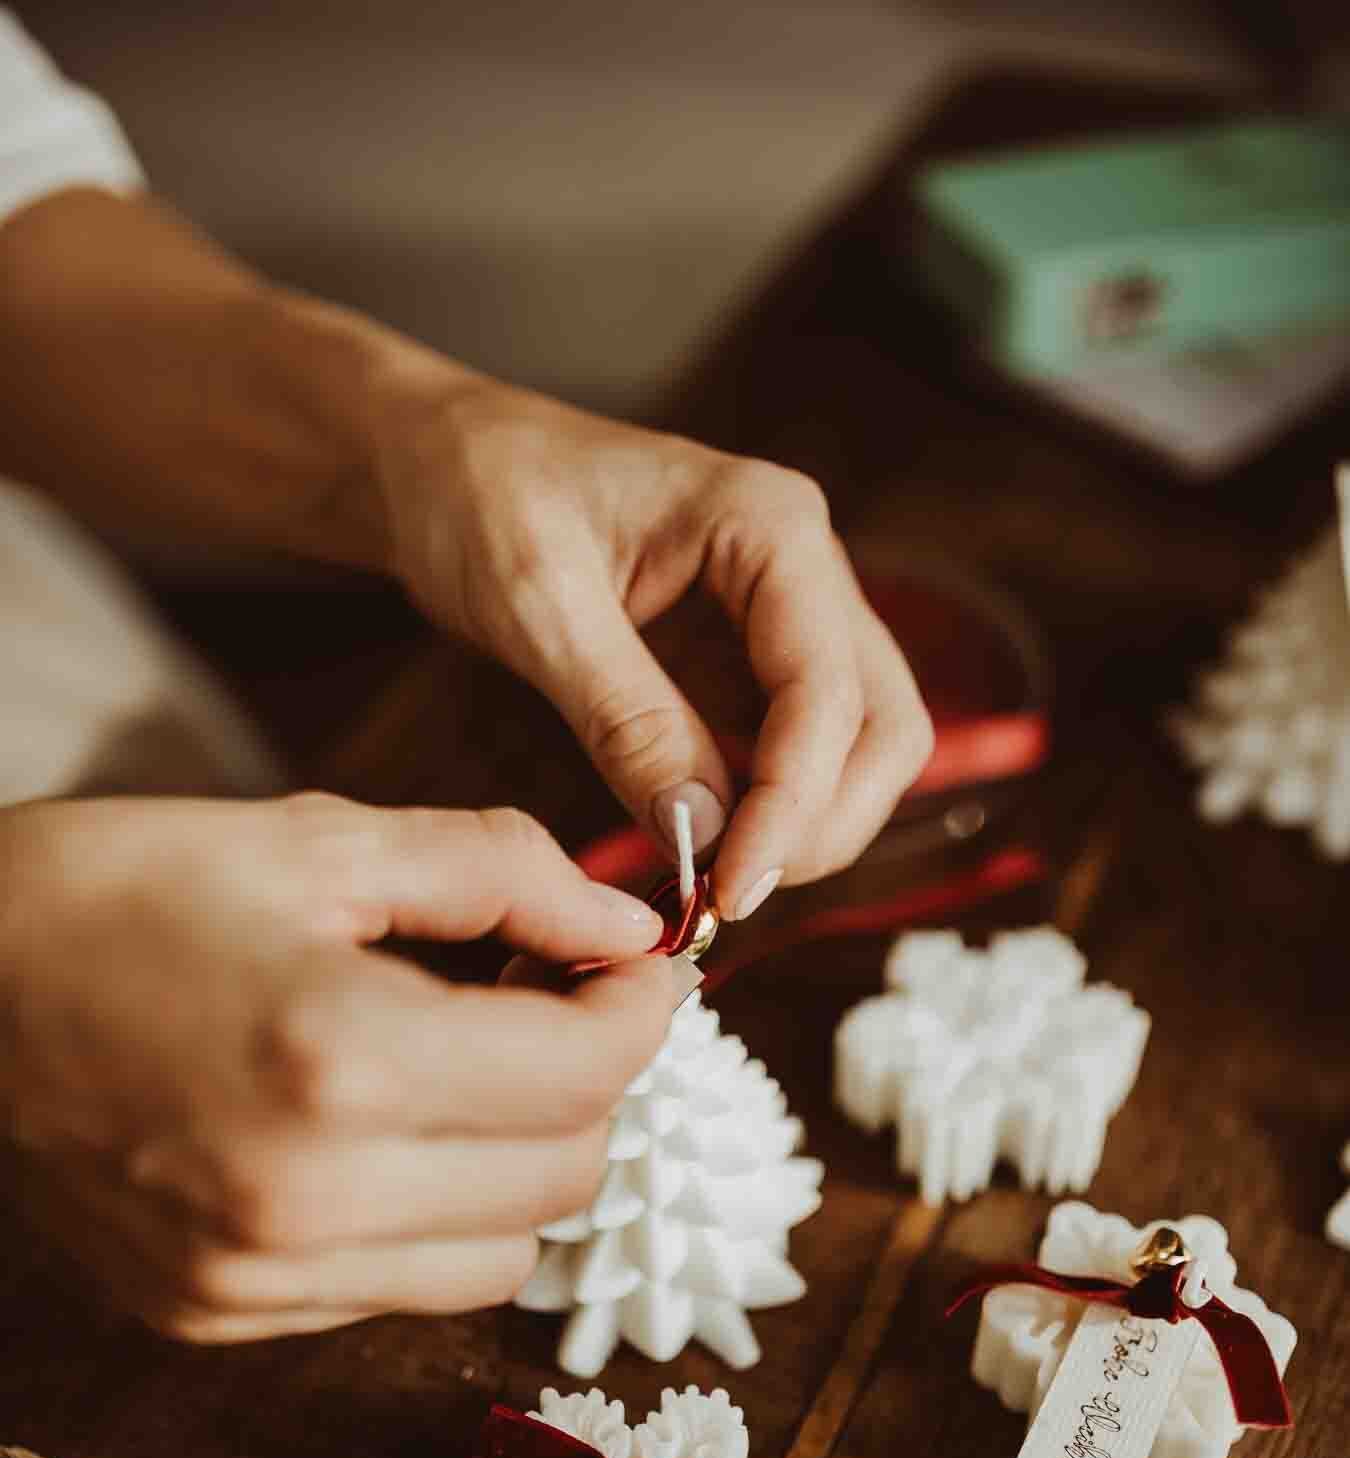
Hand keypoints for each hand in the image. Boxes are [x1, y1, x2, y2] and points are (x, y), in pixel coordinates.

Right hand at [0, 793, 680, 1341]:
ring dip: (521, 1162)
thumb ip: (501, 874)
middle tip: (550, 1002)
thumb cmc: (121, 891)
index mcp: (338, 1058)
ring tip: (465, 1070)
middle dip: (589, 1082)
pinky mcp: (220, 1317)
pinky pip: (403, 1290)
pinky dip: (432, 1217)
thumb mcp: (317, 839)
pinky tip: (381, 1134)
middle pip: (566, 1175)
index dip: (641, 1009)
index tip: (636, 965)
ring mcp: (257, 1279)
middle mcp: (306, 1199)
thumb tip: (631, 930)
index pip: (585, 1073)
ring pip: (504, 1258)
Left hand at [370, 371, 933, 919]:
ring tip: (715, 882)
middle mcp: (803, 568)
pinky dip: (763, 813)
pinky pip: (790, 755)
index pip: (827, 689)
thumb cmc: (480, 493)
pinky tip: (704, 852)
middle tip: (732, 895)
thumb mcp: (539, 604)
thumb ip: (626, 717)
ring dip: (804, 826)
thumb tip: (702, 831)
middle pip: (880, 726)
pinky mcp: (745, 665)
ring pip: (856, 749)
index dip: (793, 804)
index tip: (733, 887)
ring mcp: (784, 619)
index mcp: (770, 525)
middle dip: (822, 823)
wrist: (440, 461)